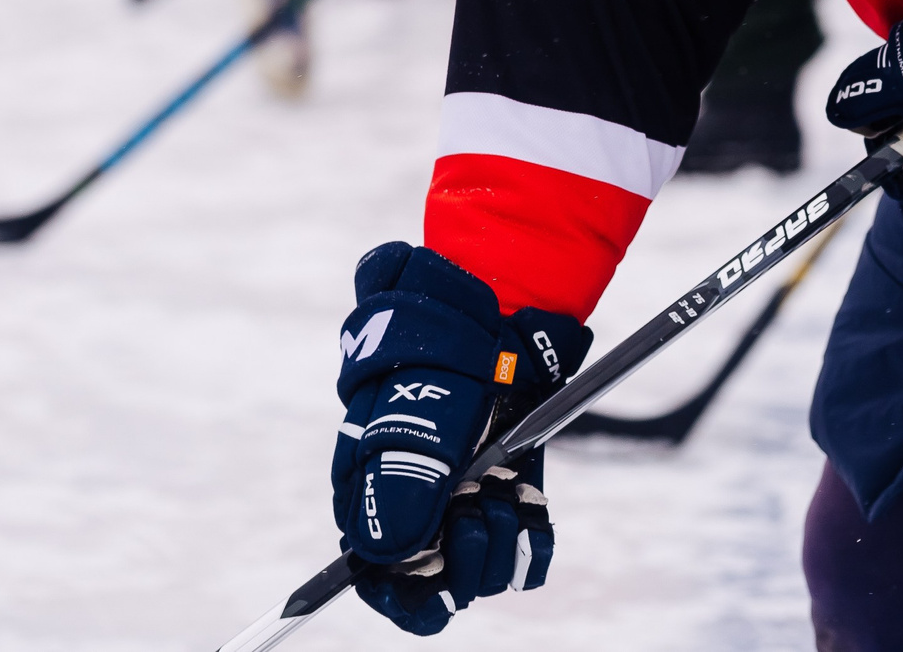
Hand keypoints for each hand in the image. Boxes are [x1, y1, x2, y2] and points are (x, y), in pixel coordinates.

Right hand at [332, 243, 589, 634]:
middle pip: (431, 584)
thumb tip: (385, 553)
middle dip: (459, 561)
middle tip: (477, 506)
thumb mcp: (420, 410)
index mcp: (371, 488)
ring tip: (501, 493)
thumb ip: (400, 477)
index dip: (401, 588)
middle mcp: (418, 504)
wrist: (502, 313)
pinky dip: (531, 544)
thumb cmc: (444, 353)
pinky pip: (525, 557)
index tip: (432, 569)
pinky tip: (528, 511)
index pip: (374, 573)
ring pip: (478, 573)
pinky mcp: (510, 495)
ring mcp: (465, 501)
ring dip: (495, 544)